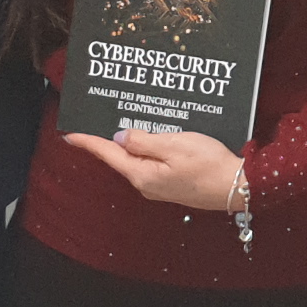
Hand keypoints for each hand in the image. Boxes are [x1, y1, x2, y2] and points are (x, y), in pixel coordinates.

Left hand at [60, 126, 244, 211]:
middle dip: (110, 138)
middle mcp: (146, 183)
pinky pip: (151, 163)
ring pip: (137, 159)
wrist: (238, 188)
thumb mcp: (175, 145)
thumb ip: (144, 141)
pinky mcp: (171, 184)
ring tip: (126, 123)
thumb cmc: (210, 165)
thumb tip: (121, 136)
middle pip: (120, 157)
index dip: (88, 142)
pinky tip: (153, 138)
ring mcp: (159, 186)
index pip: (108, 154)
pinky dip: (148, 149)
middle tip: (98, 118)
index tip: (69, 134)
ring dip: (131, 142)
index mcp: (142, 174)